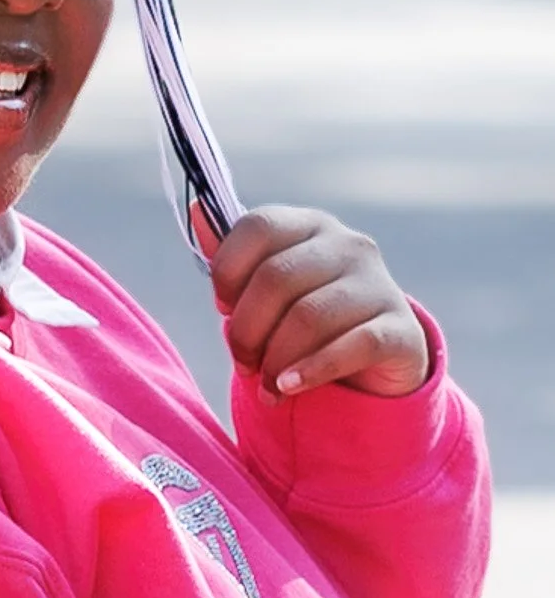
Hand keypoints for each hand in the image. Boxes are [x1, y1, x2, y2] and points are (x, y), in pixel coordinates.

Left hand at [192, 203, 430, 400]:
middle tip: (242, 364)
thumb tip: (196, 210)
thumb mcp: (266, 289)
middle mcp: (348, 245)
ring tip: (265, 387)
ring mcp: (379, 284)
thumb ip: (233, 258)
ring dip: (275, 360)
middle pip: (276, 279)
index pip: (257, 227)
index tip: (223, 308)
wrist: (375, 361)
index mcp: (309, 225)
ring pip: (309, 317)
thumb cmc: (305, 318)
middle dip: (247, 330)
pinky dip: (312, 371)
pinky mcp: (402, 329)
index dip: (228, 271)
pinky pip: (352, 346)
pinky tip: (290, 388)